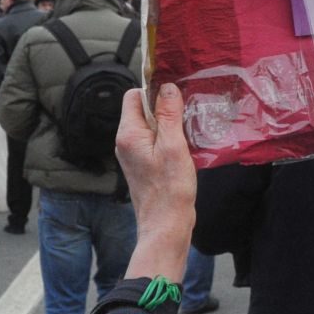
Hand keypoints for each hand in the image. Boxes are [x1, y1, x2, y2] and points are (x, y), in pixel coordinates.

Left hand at [118, 85, 195, 280]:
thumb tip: (167, 87)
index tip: (176, 96)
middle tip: (187, 114)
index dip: (154, 92)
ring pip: (151, 126)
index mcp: (128, 134)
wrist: (165, 226)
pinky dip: (170, 140)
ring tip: (188, 132)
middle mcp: (126, 142)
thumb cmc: (169, 189)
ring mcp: (134, 155)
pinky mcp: (144, 165)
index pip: (134, 96)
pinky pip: (155, 142)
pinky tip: (185, 147)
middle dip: (165, 109)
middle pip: (143, 110)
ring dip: (170, 125)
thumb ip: (169, 115)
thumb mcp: (173, 146)